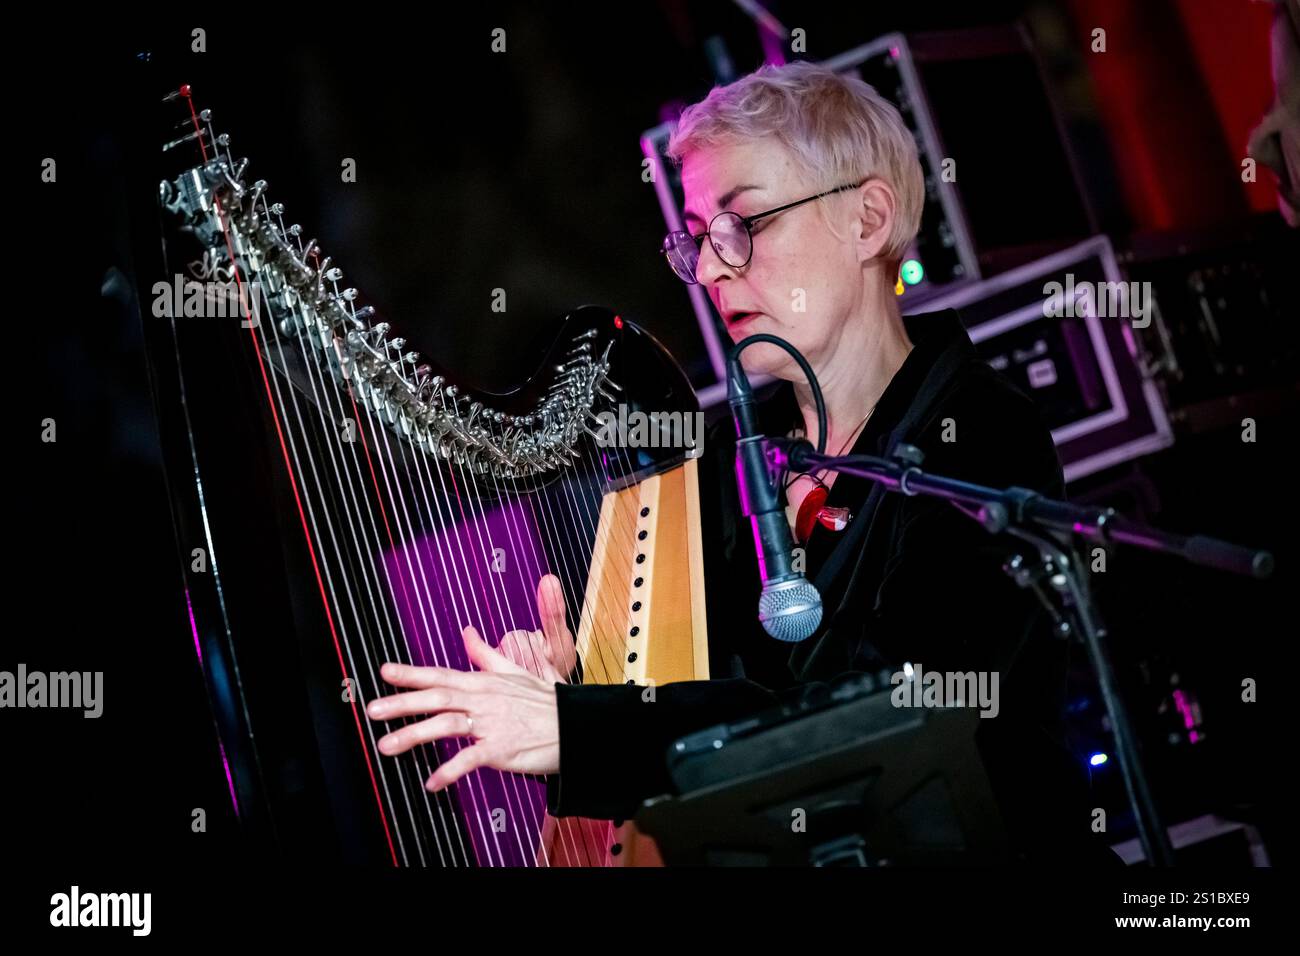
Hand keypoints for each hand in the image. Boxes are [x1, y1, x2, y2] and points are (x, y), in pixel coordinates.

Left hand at [366, 575, 574, 790]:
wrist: (576, 725)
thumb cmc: (546, 701)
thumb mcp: (514, 672)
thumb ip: (485, 654)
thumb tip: (467, 632)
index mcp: (483, 682)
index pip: (441, 674)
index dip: (411, 673)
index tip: (384, 672)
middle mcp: (484, 699)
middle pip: (437, 697)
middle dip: (402, 702)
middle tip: (372, 710)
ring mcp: (492, 723)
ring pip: (446, 725)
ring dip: (414, 735)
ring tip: (387, 746)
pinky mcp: (502, 748)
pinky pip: (470, 759)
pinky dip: (449, 771)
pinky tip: (431, 782)